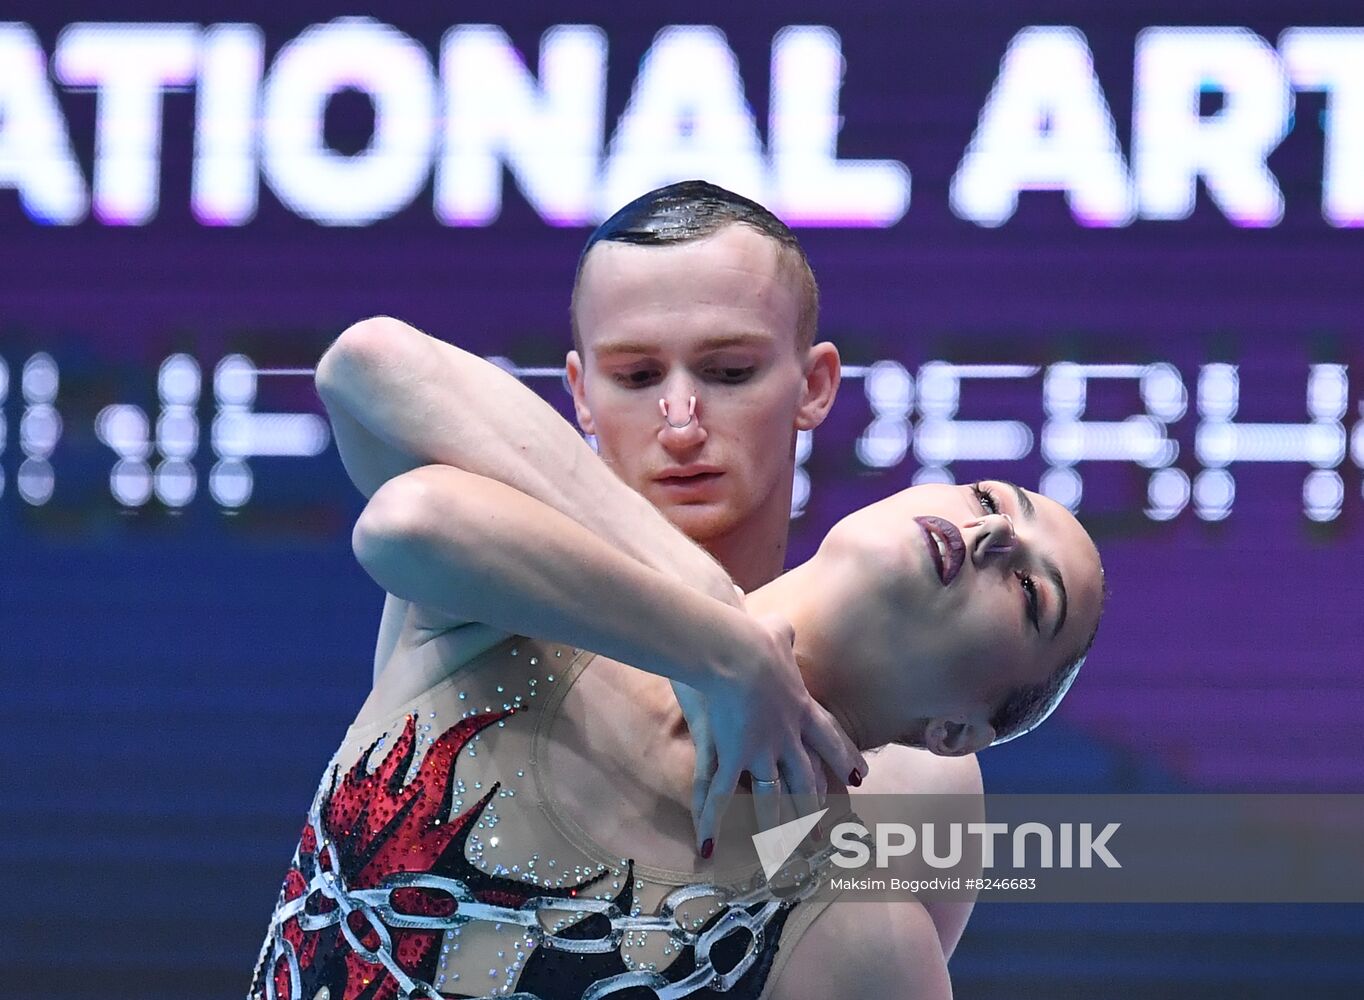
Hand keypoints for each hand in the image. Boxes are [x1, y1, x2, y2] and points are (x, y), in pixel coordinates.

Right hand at [691, 612, 866, 854]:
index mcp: (800, 706)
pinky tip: (708, 847)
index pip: (829, 738)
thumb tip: (780, 626)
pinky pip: (721, 796)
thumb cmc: (751, 636)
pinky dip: (712, 821)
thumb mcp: (773, 631)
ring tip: (782, 850)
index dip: (843, 758)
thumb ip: (780, 634)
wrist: (736, 651)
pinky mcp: (732, 757)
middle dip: (814, 804)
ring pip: (772, 795)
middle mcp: (786, 736)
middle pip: (805, 776)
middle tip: (825, 831)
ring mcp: (760, 751)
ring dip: (775, 824)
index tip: (858, 777)